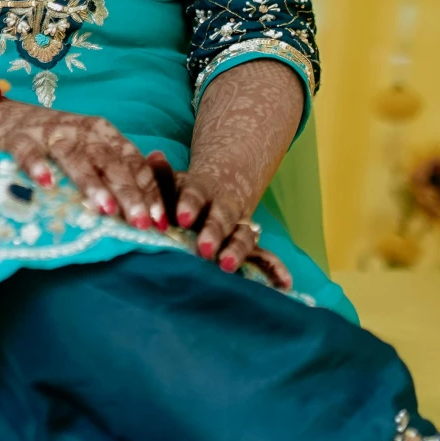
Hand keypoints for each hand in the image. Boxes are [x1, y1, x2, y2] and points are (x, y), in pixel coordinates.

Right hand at [0, 99, 169, 231]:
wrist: (4, 118)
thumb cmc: (56, 144)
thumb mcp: (90, 151)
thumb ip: (115, 173)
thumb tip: (148, 213)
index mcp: (104, 134)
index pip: (133, 162)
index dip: (149, 191)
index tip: (160, 221)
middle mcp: (82, 131)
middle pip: (110, 162)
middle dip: (128, 193)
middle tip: (141, 222)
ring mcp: (51, 133)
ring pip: (75, 157)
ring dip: (92, 183)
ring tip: (106, 209)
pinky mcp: (20, 139)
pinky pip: (29, 152)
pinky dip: (37, 166)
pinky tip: (46, 183)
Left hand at [148, 151, 292, 289]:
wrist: (223, 185)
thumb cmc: (187, 191)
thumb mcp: (175, 179)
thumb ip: (163, 173)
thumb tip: (154, 155)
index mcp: (202, 190)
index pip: (196, 194)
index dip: (190, 204)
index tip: (182, 216)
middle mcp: (224, 209)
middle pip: (221, 219)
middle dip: (214, 233)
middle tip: (203, 249)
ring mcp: (239, 227)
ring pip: (242, 238)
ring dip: (237, 252)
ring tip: (226, 266)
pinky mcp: (249, 246)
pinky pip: (265, 257)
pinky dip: (276, 269)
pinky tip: (285, 284)